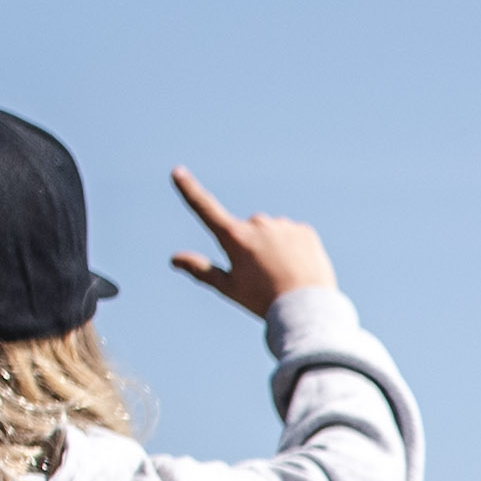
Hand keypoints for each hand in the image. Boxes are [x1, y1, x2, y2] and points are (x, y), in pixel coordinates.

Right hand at [167, 169, 336, 316]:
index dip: (190, 190)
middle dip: (251, 247)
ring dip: (274, 249)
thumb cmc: (263, 300)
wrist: (306, 309)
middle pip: (247, 231)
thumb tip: (174, 259)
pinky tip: (298, 270)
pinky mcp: (304, 231)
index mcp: (235, 237)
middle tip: (262, 277)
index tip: (178, 171)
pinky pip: (293, 236)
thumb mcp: (229, 287)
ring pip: (271, 233)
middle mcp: (258, 224)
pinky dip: (293, 250)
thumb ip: (201, 269)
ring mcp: (283, 225)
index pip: (206, 208)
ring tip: (283, 276)